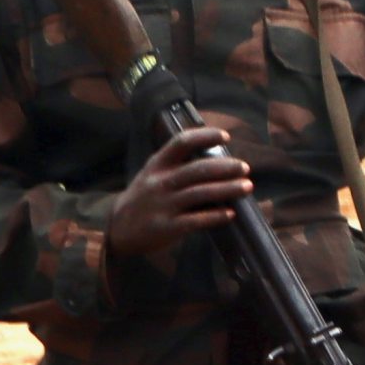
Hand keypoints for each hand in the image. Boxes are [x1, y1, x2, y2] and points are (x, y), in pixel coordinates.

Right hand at [104, 122, 250, 274]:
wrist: (117, 228)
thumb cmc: (146, 196)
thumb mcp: (155, 174)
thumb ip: (179, 165)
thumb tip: (222, 160)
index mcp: (157, 165)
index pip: (181, 143)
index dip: (204, 136)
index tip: (225, 136)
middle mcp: (159, 183)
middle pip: (196, 170)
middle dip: (225, 167)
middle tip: (245, 168)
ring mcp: (162, 205)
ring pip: (199, 194)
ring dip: (227, 189)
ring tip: (247, 186)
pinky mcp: (166, 227)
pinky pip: (195, 220)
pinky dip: (215, 216)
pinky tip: (231, 213)